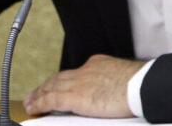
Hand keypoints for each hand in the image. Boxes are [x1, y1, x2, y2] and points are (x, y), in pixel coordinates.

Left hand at [23, 54, 143, 117]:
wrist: (141, 85)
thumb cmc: (140, 85)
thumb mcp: (125, 79)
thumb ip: (114, 84)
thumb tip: (116, 94)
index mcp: (98, 65)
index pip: (75, 73)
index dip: (64, 80)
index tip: (58, 85)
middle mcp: (85, 71)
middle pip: (60, 78)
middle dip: (47, 86)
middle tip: (36, 93)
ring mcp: (79, 83)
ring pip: (52, 87)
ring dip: (39, 94)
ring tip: (30, 101)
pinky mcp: (75, 97)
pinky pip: (51, 100)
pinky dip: (40, 103)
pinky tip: (33, 107)